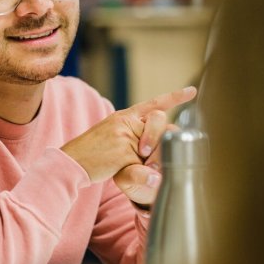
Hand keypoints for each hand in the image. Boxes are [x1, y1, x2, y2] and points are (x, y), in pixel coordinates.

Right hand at [61, 86, 195, 182]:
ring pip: (154, 147)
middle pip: (161, 125)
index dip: (175, 97)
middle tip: (144, 154)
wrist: (71, 162)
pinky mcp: (122, 152)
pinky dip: (134, 172)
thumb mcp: (113, 137)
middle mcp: (125, 122)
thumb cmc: (92, 153)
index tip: (192, 91)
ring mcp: (124, 136)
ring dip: (145, 161)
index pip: (154, 104)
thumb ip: (134, 136)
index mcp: (125, 117)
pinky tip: (115, 168)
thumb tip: (153, 148)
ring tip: (123, 162)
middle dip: (160, 140)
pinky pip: (142, 166)